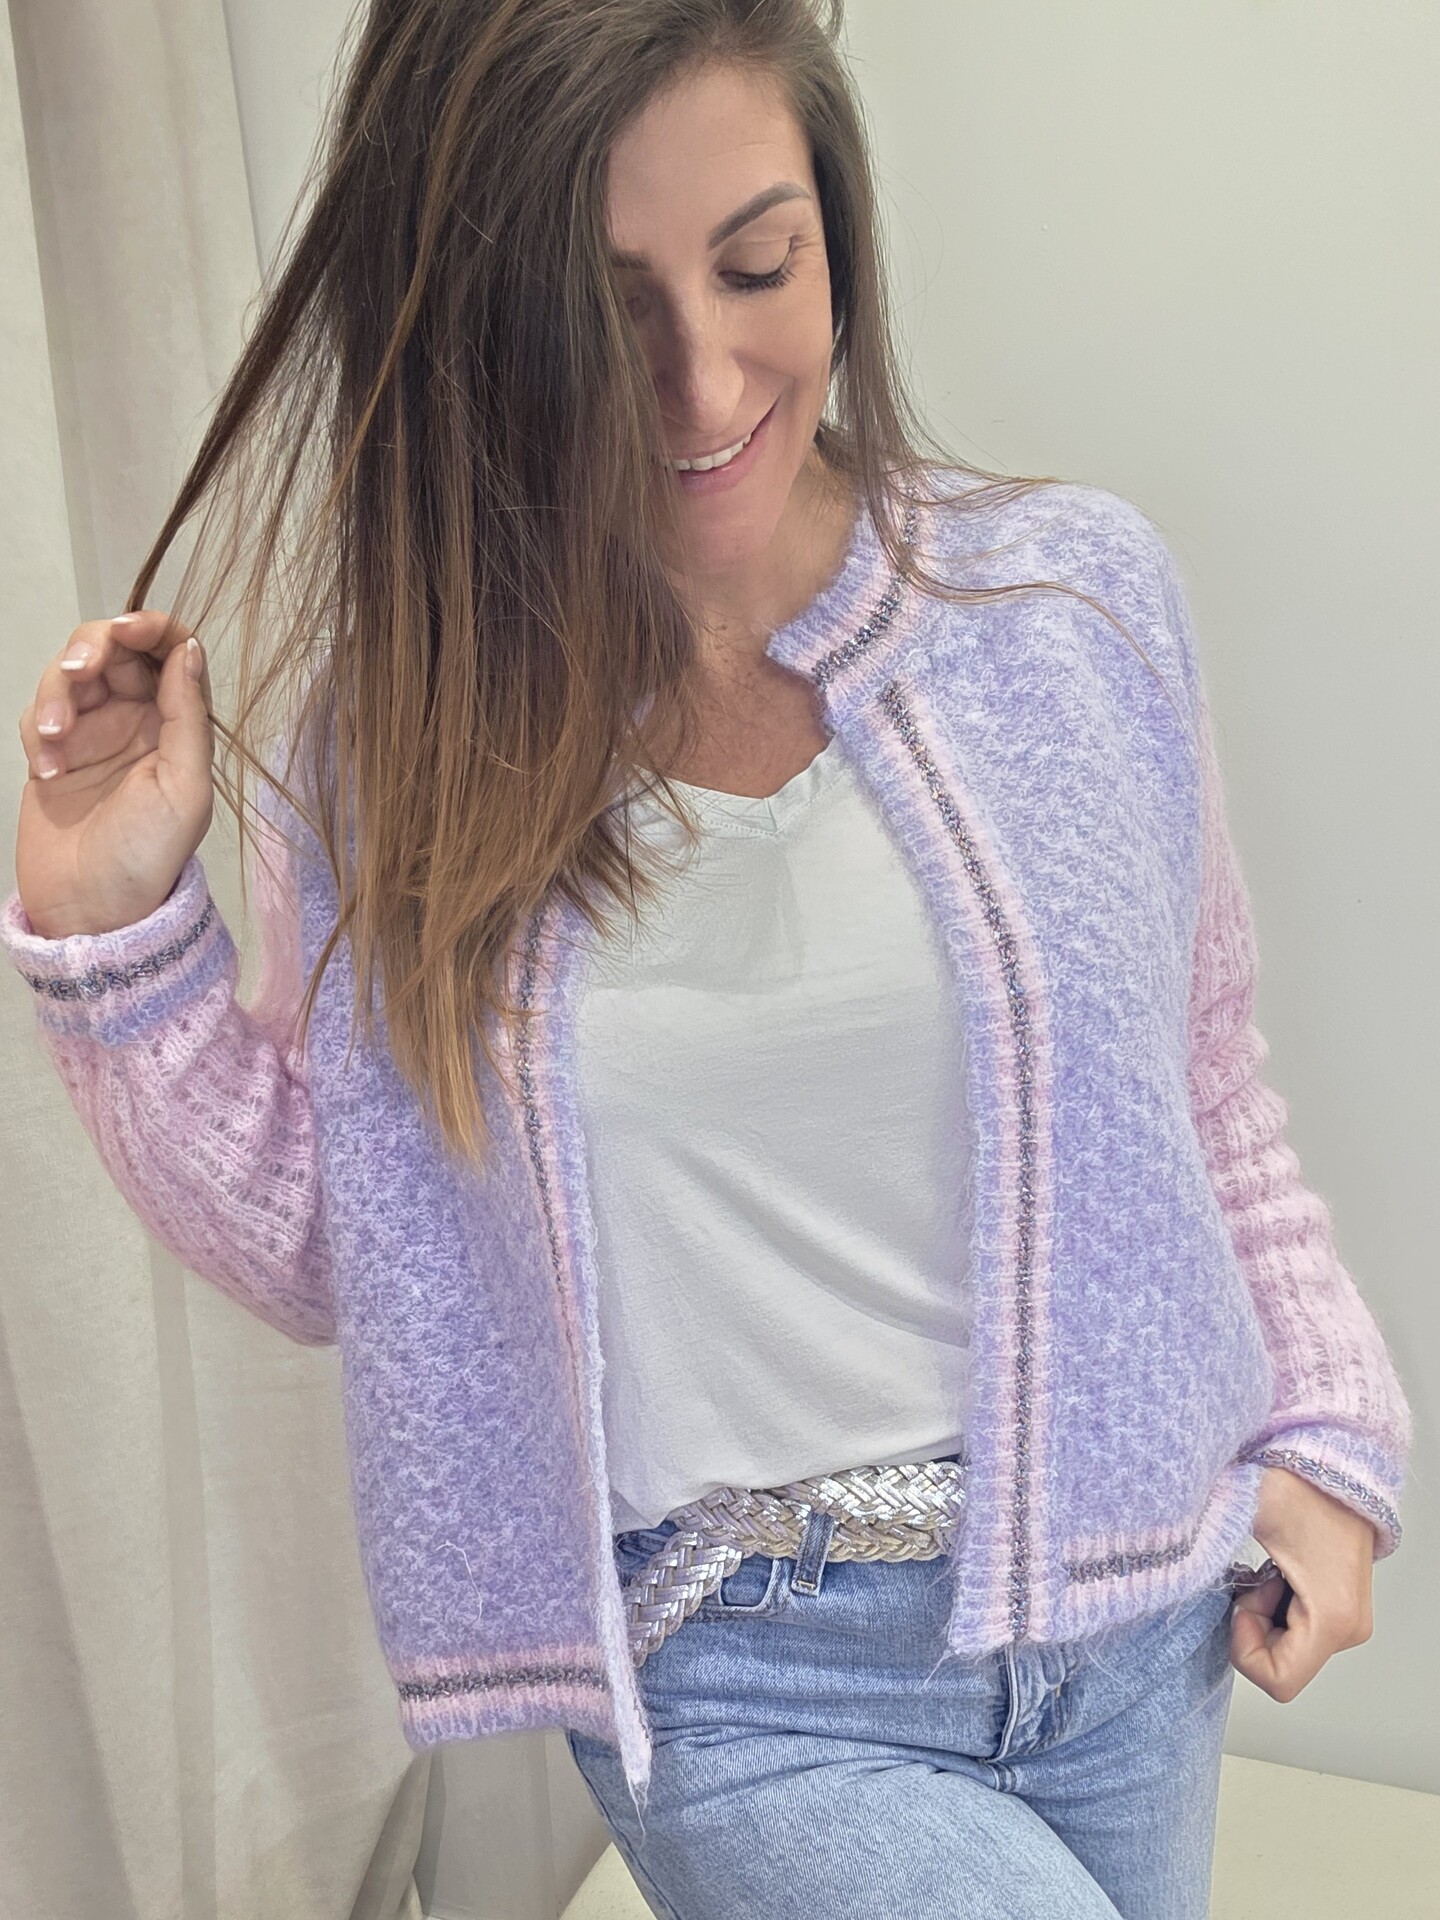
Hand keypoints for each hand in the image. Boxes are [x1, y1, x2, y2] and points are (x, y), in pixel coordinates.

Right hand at [15, 611, 214, 937]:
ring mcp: (95, 734)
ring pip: (68, 675)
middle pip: (113, 648)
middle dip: (90, 649)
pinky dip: (37, 731)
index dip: (150, 627)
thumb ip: (187, 716)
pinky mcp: (55, 751)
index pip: (171, 650)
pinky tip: (47, 770)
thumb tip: (189, 649)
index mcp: (181, 724)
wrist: (91, 909)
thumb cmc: (147, 857)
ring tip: (53, 742)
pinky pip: (40, 712)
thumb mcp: (184, 787)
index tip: (126, 631)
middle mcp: (140, 721)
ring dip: (55, 695)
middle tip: (76, 673)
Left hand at [1229, 1464, 1375, 1701]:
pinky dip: (1275, 1607)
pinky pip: (1296, 1631)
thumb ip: (1206, 1533)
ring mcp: (1348, 1622)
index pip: (1278, 1680)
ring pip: (1286, 1649)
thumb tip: (1163, 1546)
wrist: (1341, 1462)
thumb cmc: (1302, 1484)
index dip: (1245, 1648)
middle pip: (1281, 1665)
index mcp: (1332, 1618)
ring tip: (1265, 1569)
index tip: (1240, 1600)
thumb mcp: (1249, 1508)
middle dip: (1252, 1625)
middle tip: (1252, 1578)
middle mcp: (1348, 1629)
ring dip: (1262, 1613)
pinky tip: (1274, 1571)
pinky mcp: (1342, 1611)